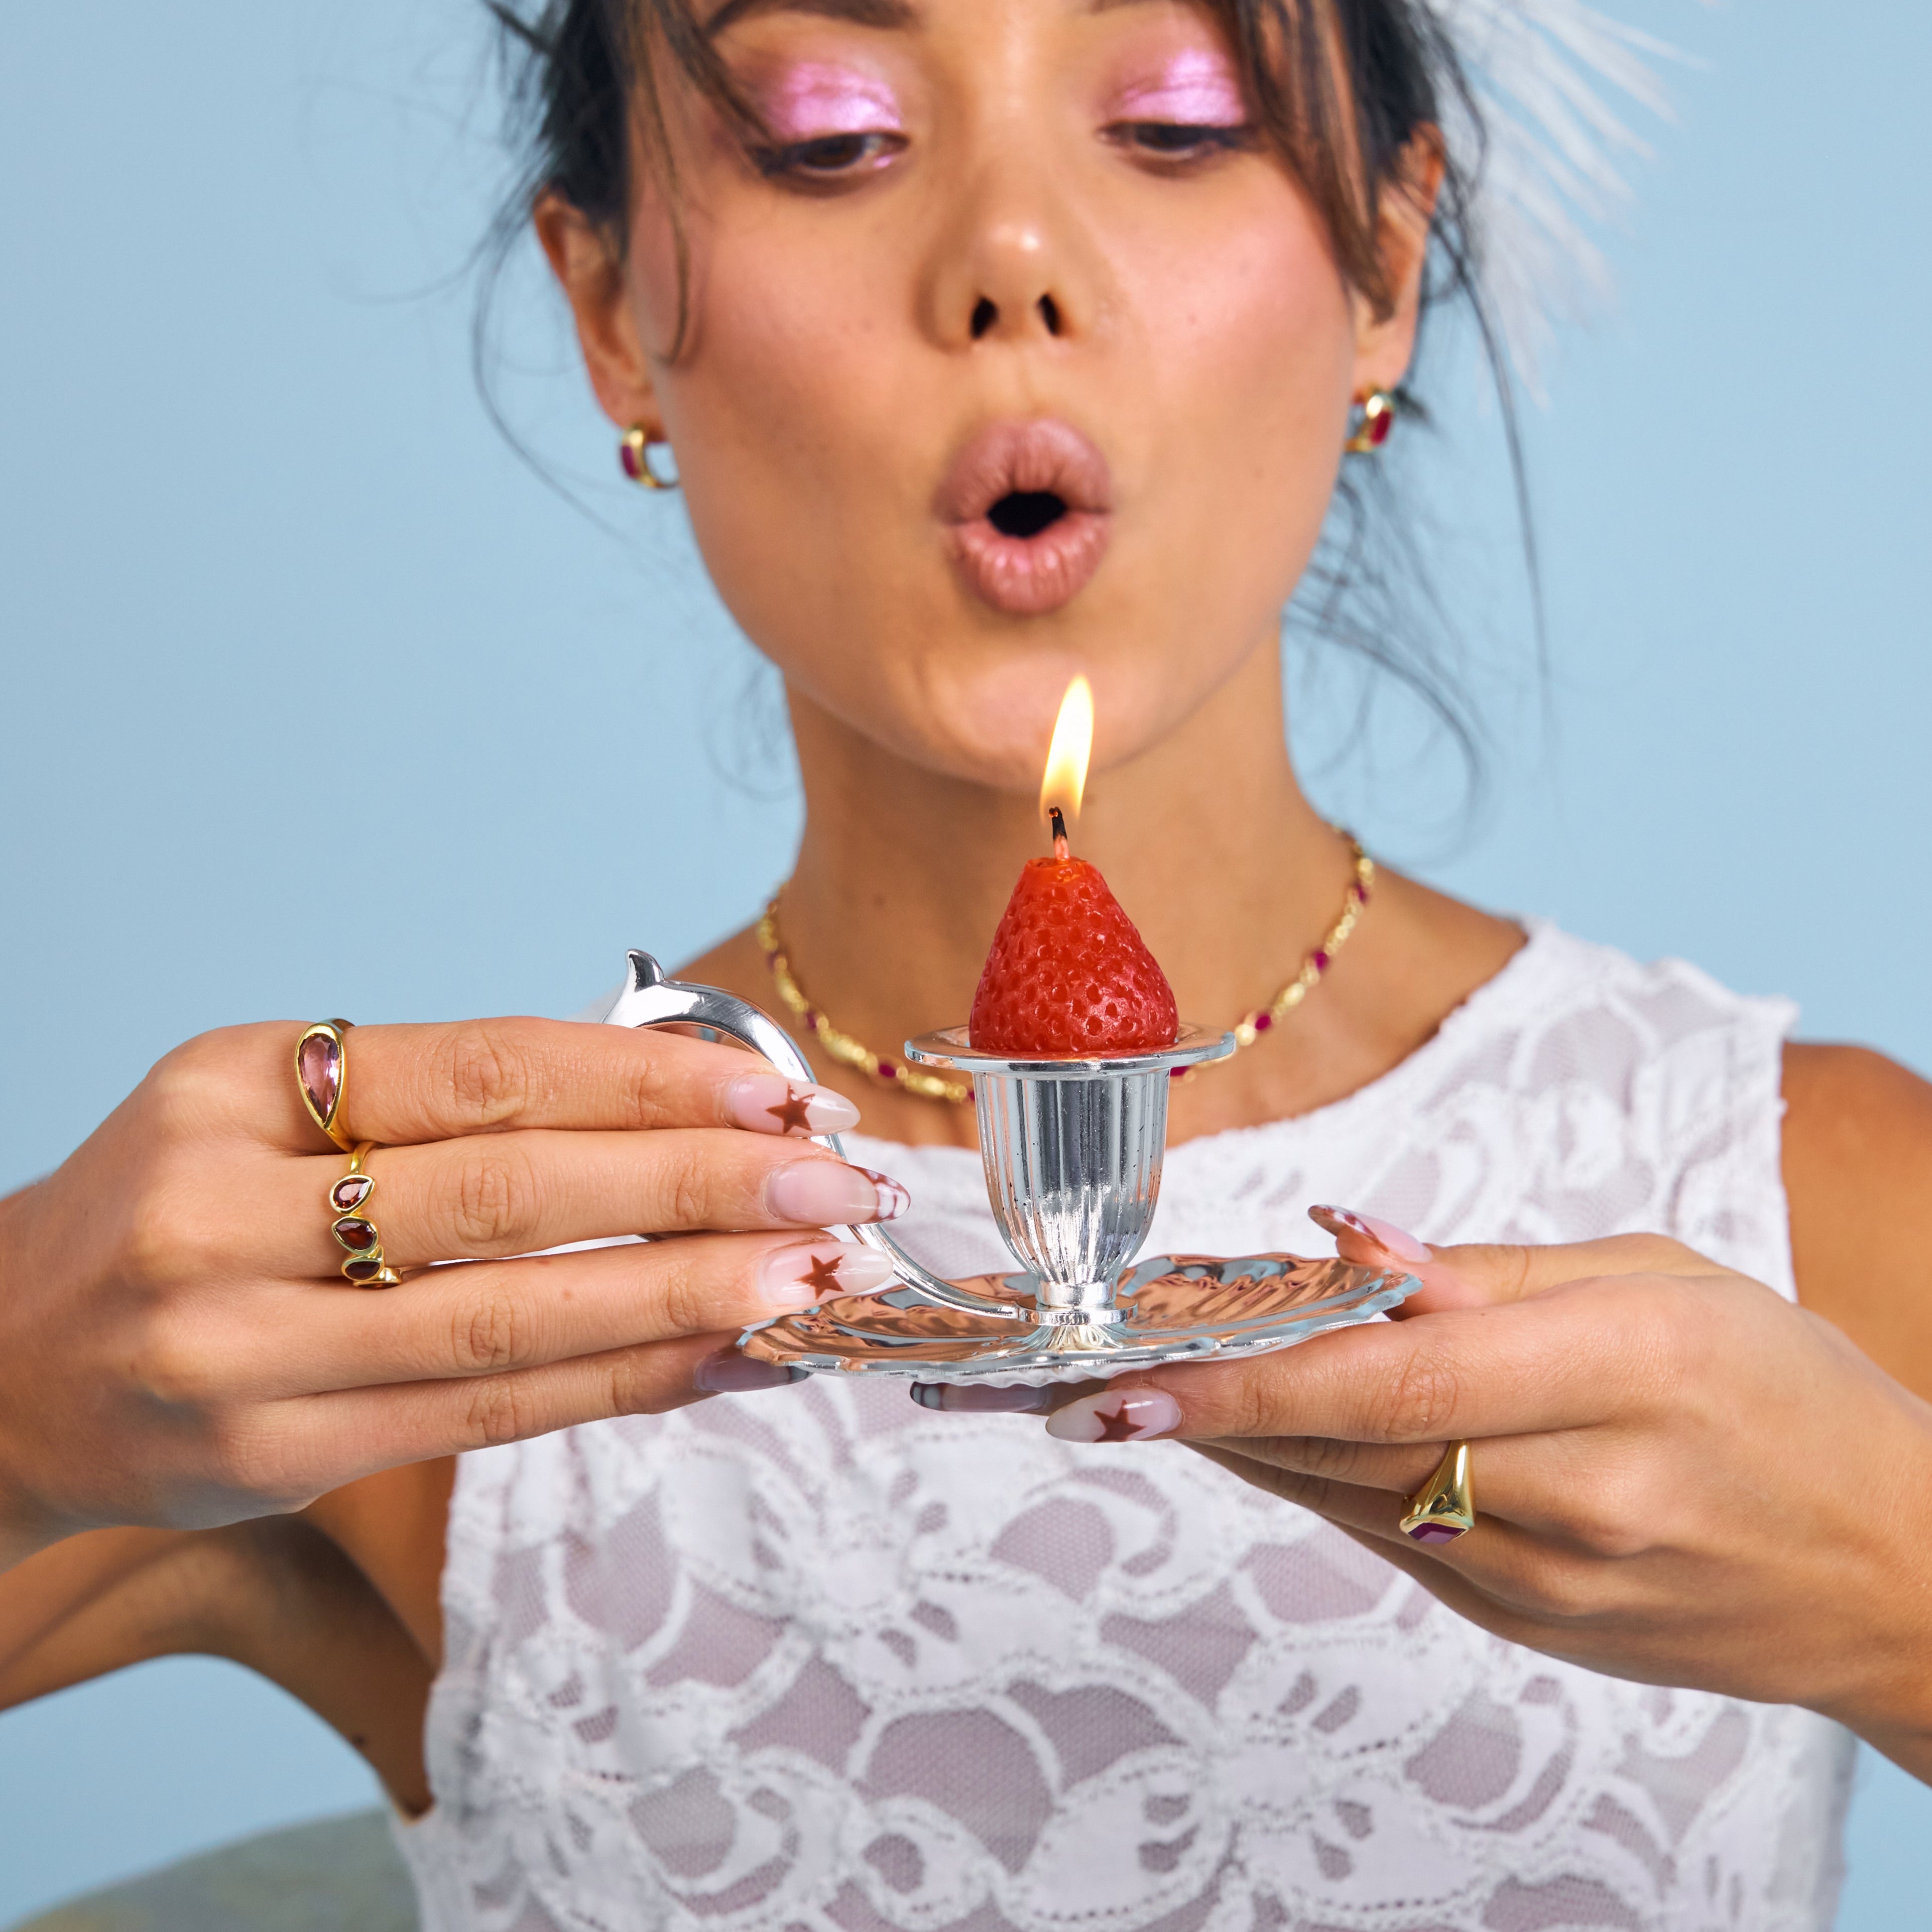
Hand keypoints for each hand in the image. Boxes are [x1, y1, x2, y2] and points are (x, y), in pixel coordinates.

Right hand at [0, 1016, 905, 1567]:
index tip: (776, 1089)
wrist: (5, 1362)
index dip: (646, 1078)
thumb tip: (672, 1100)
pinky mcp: (277, 1458)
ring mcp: (244, 1349)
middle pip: (511, 1192)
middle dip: (698, 1183)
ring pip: (512, 1317)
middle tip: (836, 1180)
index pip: (483, 1071)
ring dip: (686, 1293)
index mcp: (233, 1087)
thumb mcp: (267, 1109)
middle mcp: (226, 1213)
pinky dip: (623, 1381)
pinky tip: (727, 1357)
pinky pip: (489, 1414)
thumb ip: (442, 1104)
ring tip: (814, 1276)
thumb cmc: (180, 1207)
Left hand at [1034, 1213, 1931, 1777]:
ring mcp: (1554, 1583)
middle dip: (1201, 1409)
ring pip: (1349, 1499)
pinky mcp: (1534, 1627)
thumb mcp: (1664, 1280)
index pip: (1395, 1380)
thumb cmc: (1788, 1391)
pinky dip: (1315, 1480)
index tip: (1126, 1379)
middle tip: (1082, 1375)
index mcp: (1625, 1373)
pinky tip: (1255, 1433)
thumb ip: (1493, 1275)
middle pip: (1345, 1448)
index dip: (1247, 1381)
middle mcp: (1582, 1496)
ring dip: (1237, 1443)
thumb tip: (1350, 1250)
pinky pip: (1392, 1540)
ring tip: (1136, 1391)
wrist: (1897, 1574)